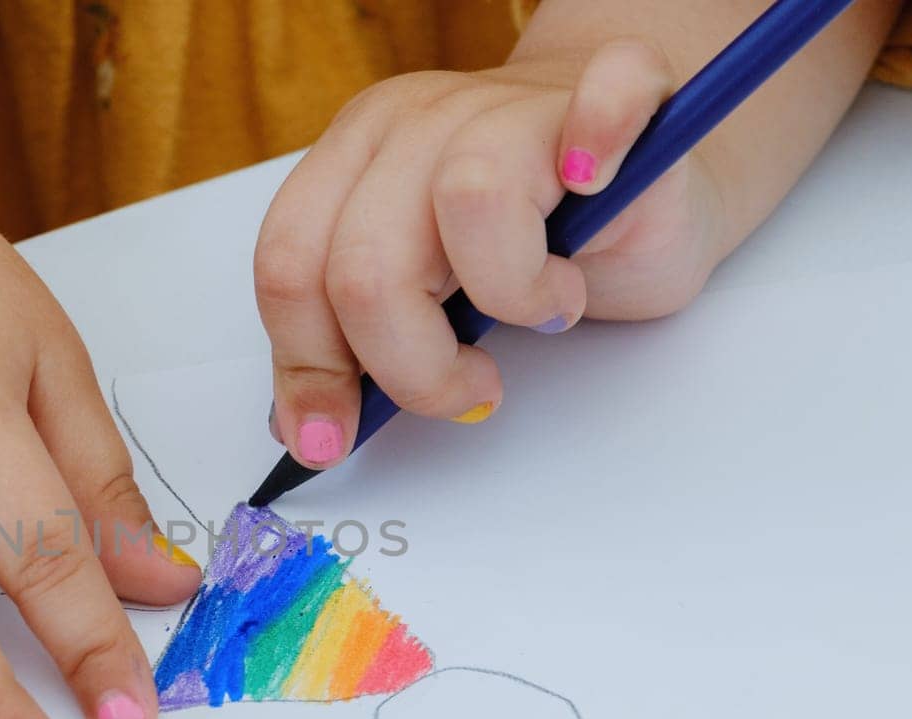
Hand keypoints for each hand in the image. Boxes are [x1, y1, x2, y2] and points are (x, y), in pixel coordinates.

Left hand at [255, 40, 728, 464]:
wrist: (623, 157)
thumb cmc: (527, 233)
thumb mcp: (424, 297)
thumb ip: (359, 342)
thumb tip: (313, 429)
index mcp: (352, 163)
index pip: (289, 265)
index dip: (308, 365)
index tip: (334, 435)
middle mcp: (416, 123)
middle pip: (364, 261)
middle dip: (413, 367)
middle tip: (465, 390)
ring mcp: (511, 101)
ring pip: (465, 199)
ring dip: (510, 294)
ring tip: (542, 312)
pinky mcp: (614, 91)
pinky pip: (606, 94)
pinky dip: (603, 139)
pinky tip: (594, 185)